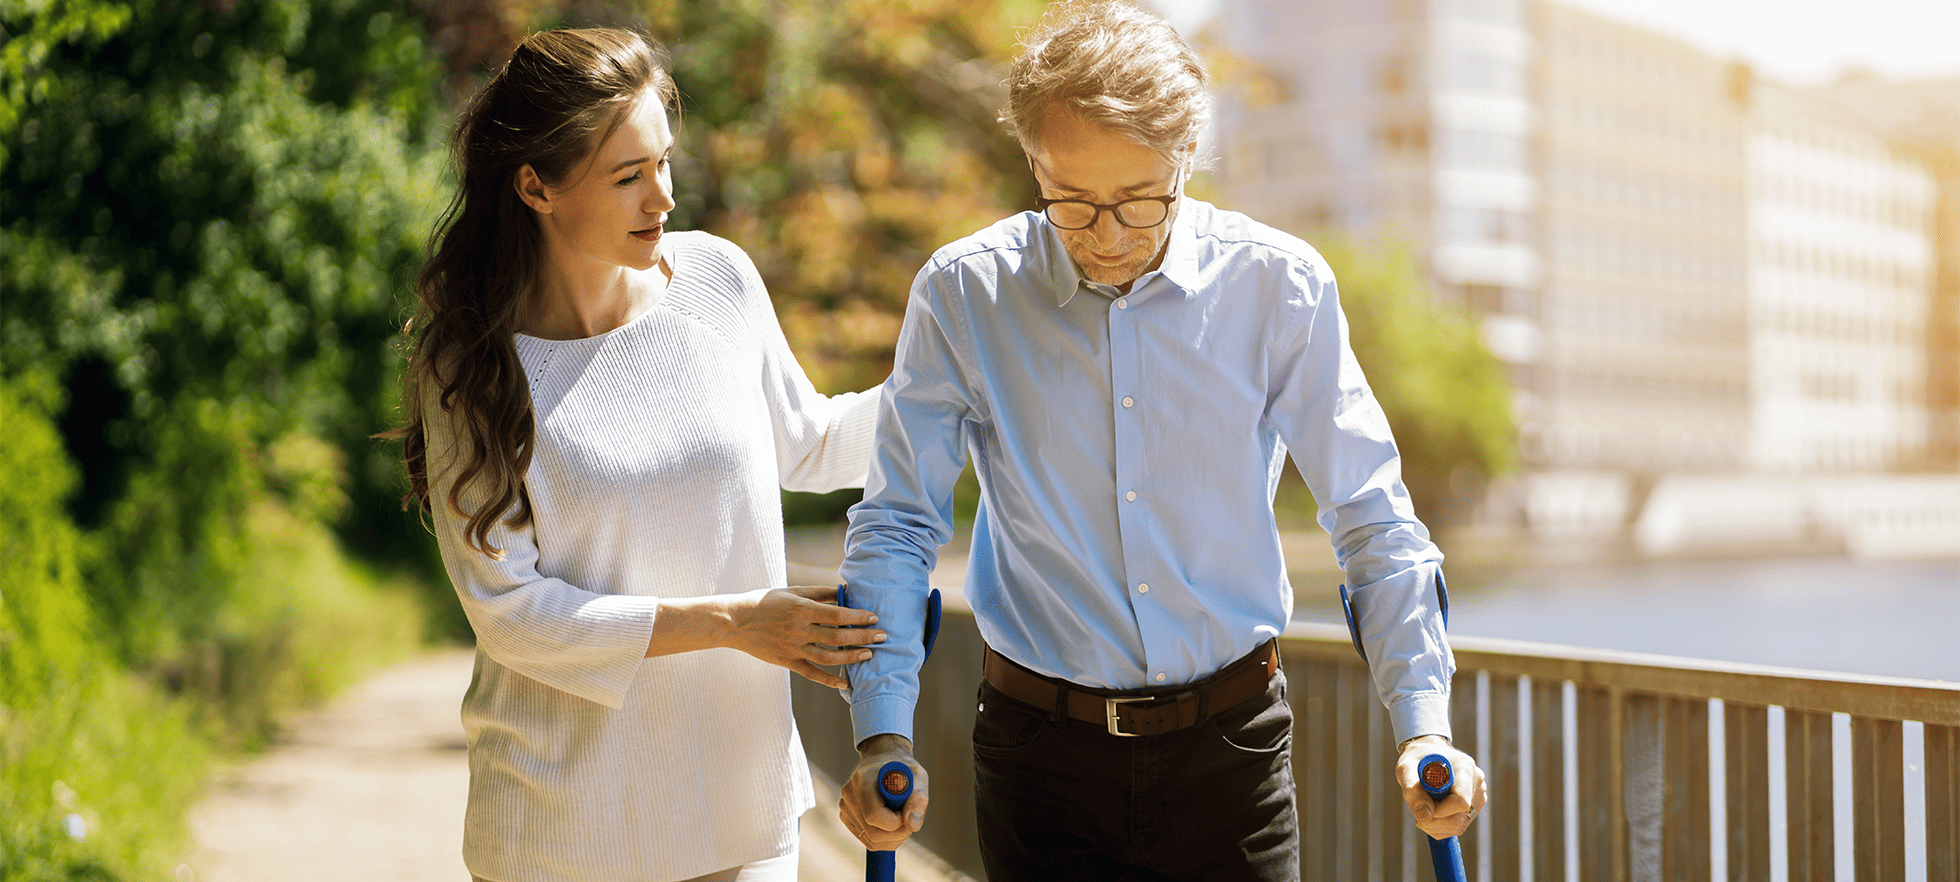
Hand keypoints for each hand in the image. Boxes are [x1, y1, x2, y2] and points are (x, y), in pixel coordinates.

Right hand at [726, 585, 883, 688]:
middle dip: (862, 637)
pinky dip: (829, 681)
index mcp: (801, 610)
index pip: (836, 615)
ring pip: (828, 658)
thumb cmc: (766, 602)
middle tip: (882, 636)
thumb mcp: (792, 592)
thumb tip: (845, 590)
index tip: (874, 618)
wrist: (735, 622)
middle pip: (837, 637)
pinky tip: (845, 683)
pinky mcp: (787, 662)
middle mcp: (798, 630)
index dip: (857, 617)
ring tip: (869, 654)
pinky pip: (811, 674)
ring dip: (851, 658)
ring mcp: (793, 648)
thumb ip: (820, 592)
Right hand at [839, 734, 927, 849]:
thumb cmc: (902, 768)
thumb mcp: (918, 776)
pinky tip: (890, 822)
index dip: (896, 823)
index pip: (875, 816)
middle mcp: (849, 794)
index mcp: (863, 780)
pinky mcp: (845, 817)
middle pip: (873, 834)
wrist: (883, 759)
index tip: (907, 812)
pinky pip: (867, 839)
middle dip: (897, 834)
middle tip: (908, 820)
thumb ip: (918, 799)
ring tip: (900, 818)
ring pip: (871, 841)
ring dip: (893, 838)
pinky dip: (884, 838)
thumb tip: (913, 826)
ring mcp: (845, 807)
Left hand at [1396, 735, 1486, 839]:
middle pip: (1459, 818)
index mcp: (1464, 767)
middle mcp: (1476, 781)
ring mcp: (1478, 795)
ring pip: (1459, 826)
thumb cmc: (1417, 759)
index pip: (1460, 801)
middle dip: (1433, 822)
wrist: (1428, 756)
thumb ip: (1412, 790)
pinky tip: (1431, 813)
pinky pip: (1459, 827)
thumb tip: (1425, 815)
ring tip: (1422, 809)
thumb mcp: (1405, 768)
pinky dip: (1441, 827)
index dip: (1439, 811)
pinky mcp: (1475, 806)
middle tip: (1417, 811)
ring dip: (1435, 826)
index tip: (1422, 806)